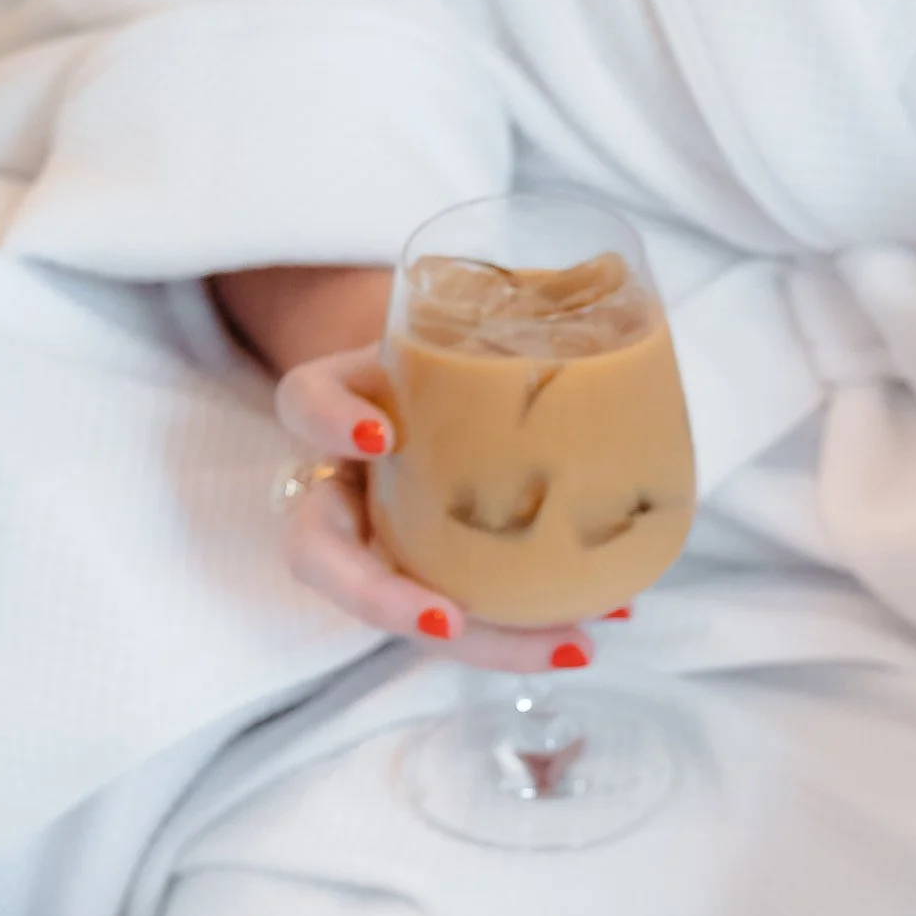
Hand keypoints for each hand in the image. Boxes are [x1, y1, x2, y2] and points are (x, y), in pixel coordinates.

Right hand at [214, 259, 609, 674]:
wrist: (439, 383)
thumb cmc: (449, 353)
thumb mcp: (456, 322)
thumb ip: (507, 305)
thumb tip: (609, 271)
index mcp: (338, 408)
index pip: (306, 403)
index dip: (331, 420)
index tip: (382, 436)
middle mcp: (343, 489)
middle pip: (322, 558)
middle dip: (380, 600)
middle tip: (448, 620)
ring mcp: (380, 543)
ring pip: (404, 611)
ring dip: (487, 642)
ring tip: (571, 644)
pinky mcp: (426, 580)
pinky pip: (471, 621)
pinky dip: (529, 631)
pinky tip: (599, 628)